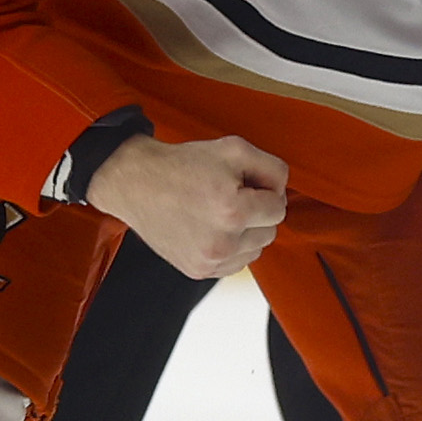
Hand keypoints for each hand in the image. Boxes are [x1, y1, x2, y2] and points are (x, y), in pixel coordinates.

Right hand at [88, 133, 288, 279]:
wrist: (137, 183)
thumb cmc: (183, 165)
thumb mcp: (235, 149)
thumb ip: (272, 168)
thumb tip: (284, 191)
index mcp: (232, 211)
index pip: (279, 209)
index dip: (265, 191)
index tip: (245, 184)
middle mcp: (222, 242)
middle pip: (270, 232)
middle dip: (257, 213)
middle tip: (230, 195)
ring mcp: (209, 261)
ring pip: (256, 250)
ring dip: (247, 232)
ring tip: (219, 212)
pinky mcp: (199, 271)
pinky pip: (236, 263)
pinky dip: (232, 247)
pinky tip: (213, 228)